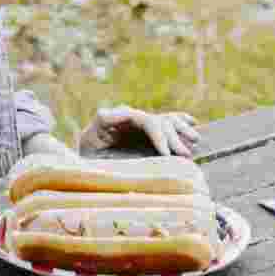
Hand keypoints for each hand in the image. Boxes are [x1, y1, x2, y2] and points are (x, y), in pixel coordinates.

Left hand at [78, 105, 203, 156]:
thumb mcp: (85, 147)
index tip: (166, 153)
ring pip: (163, 120)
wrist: (79, 161)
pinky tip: (193, 123)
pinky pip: (164, 121)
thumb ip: (94, 133)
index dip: (158, 135)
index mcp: (112, 118)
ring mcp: (134, 123)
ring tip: (195, 140)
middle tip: (185, 155)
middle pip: (156, 121)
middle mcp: (126, 116)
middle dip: (172, 138)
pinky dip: (179, 121)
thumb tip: (104, 113)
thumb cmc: (82, 158)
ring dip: (180, 129)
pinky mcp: (140, 131)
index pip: (143, 120)